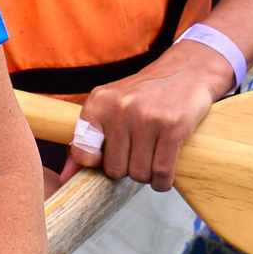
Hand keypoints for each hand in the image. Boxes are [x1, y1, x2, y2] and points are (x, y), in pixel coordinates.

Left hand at [59, 40, 230, 190]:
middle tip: (138, 154)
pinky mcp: (172, 128)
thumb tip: (66, 176)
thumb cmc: (146, 94)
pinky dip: (162, 181)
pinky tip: (163, 172)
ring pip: (139, 174)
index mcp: (99, 102)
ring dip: (147, 175)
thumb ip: (86, 139)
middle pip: (115, 169)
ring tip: (152, 156)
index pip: (82, 152)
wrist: (186, 72)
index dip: (97, 163)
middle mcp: (119, 108)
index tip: (110, 157)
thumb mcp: (111, 106)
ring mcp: (146, 118)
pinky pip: (161, 173)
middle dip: (128, 169)